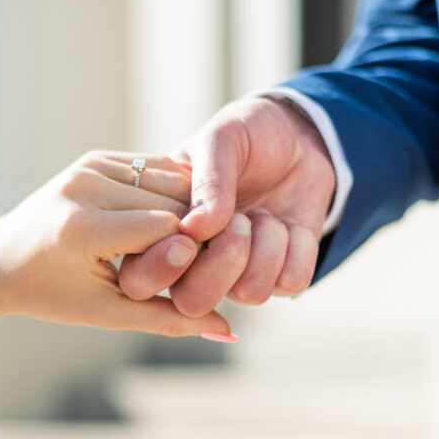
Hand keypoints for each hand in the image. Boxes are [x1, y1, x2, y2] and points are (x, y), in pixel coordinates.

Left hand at [0, 150, 234, 338]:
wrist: (3, 259)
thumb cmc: (54, 296)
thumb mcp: (109, 313)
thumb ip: (170, 320)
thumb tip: (231, 335)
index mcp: (83, 230)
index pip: (168, 230)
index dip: (191, 253)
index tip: (201, 273)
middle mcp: (84, 188)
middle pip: (173, 201)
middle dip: (192, 231)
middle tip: (202, 259)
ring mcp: (87, 166)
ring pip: (169, 180)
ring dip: (186, 210)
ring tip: (183, 243)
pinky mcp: (94, 156)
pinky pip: (153, 168)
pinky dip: (169, 192)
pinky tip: (168, 220)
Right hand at [118, 97, 335, 315]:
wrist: (298, 137)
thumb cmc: (246, 135)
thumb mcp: (221, 137)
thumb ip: (208, 179)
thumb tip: (196, 228)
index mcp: (161, 233)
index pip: (139, 280)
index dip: (160, 268)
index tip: (187, 235)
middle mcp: (195, 265)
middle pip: (192, 302)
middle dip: (223, 261)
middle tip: (239, 220)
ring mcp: (237, 275)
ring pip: (247, 294)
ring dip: (266, 246)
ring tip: (262, 214)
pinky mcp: (280, 276)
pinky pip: (289, 283)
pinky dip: (297, 247)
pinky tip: (289, 224)